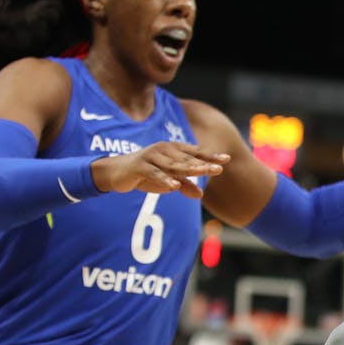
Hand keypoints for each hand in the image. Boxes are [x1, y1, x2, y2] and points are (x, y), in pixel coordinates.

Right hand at [90, 141, 229, 198]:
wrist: (116, 172)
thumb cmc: (146, 175)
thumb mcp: (168, 181)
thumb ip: (184, 185)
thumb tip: (201, 194)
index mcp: (173, 151)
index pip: (195, 153)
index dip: (210, 156)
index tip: (226, 159)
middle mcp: (164, 150)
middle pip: (187, 159)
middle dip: (204, 164)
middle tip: (219, 169)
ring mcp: (151, 156)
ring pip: (173, 164)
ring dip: (189, 169)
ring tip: (203, 172)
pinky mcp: (140, 166)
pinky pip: (154, 173)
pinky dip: (164, 179)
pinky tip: (174, 186)